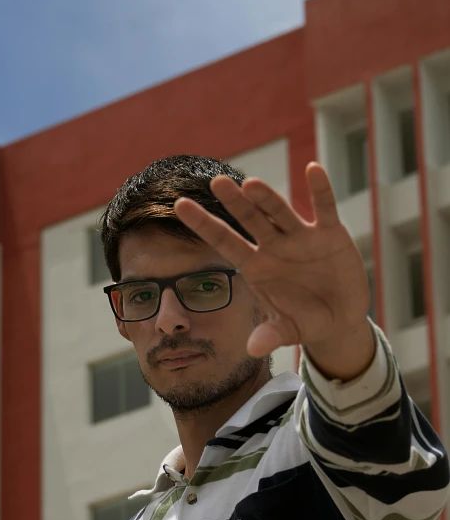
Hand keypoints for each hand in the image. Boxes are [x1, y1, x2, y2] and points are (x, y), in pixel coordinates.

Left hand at [173, 163, 370, 357]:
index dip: (203, 224)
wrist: (339, 318)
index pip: (224, 241)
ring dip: (268, 199)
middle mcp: (274, 246)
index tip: (179, 205)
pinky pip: (325, 208)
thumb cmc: (306, 320)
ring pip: (281, 212)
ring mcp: (301, 237)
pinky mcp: (330, 234)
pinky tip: (313, 170)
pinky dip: (321, 190)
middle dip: (235, 203)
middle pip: (250, 220)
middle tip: (217, 183)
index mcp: (256, 266)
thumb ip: (272, 335)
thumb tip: (253, 349)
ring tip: (251, 184)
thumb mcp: (289, 331)